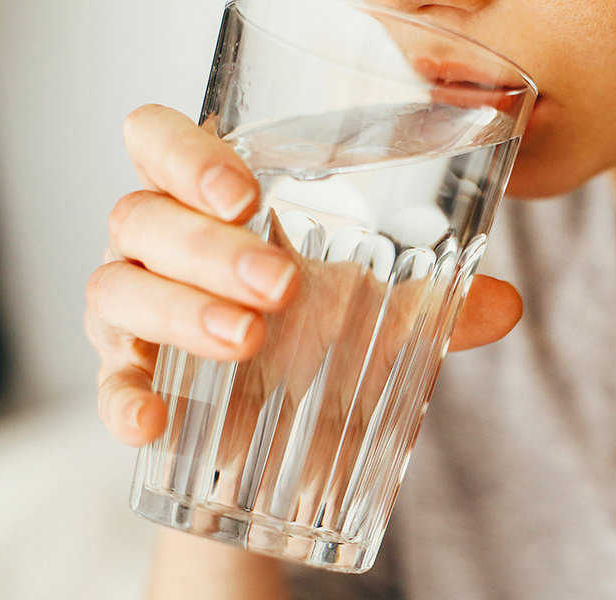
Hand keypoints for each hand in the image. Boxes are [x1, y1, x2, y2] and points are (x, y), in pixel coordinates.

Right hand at [86, 104, 522, 447]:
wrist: (283, 439)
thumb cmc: (319, 344)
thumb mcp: (379, 319)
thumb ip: (436, 307)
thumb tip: (507, 304)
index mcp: (213, 207)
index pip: (160, 142)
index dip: (187, 154)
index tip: (247, 194)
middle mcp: (161, 248)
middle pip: (142, 215)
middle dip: (209, 247)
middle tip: (280, 285)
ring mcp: (135, 313)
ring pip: (117, 287)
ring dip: (180, 311)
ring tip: (249, 340)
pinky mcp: (130, 380)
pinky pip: (107, 382)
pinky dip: (123, 398)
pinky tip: (153, 422)